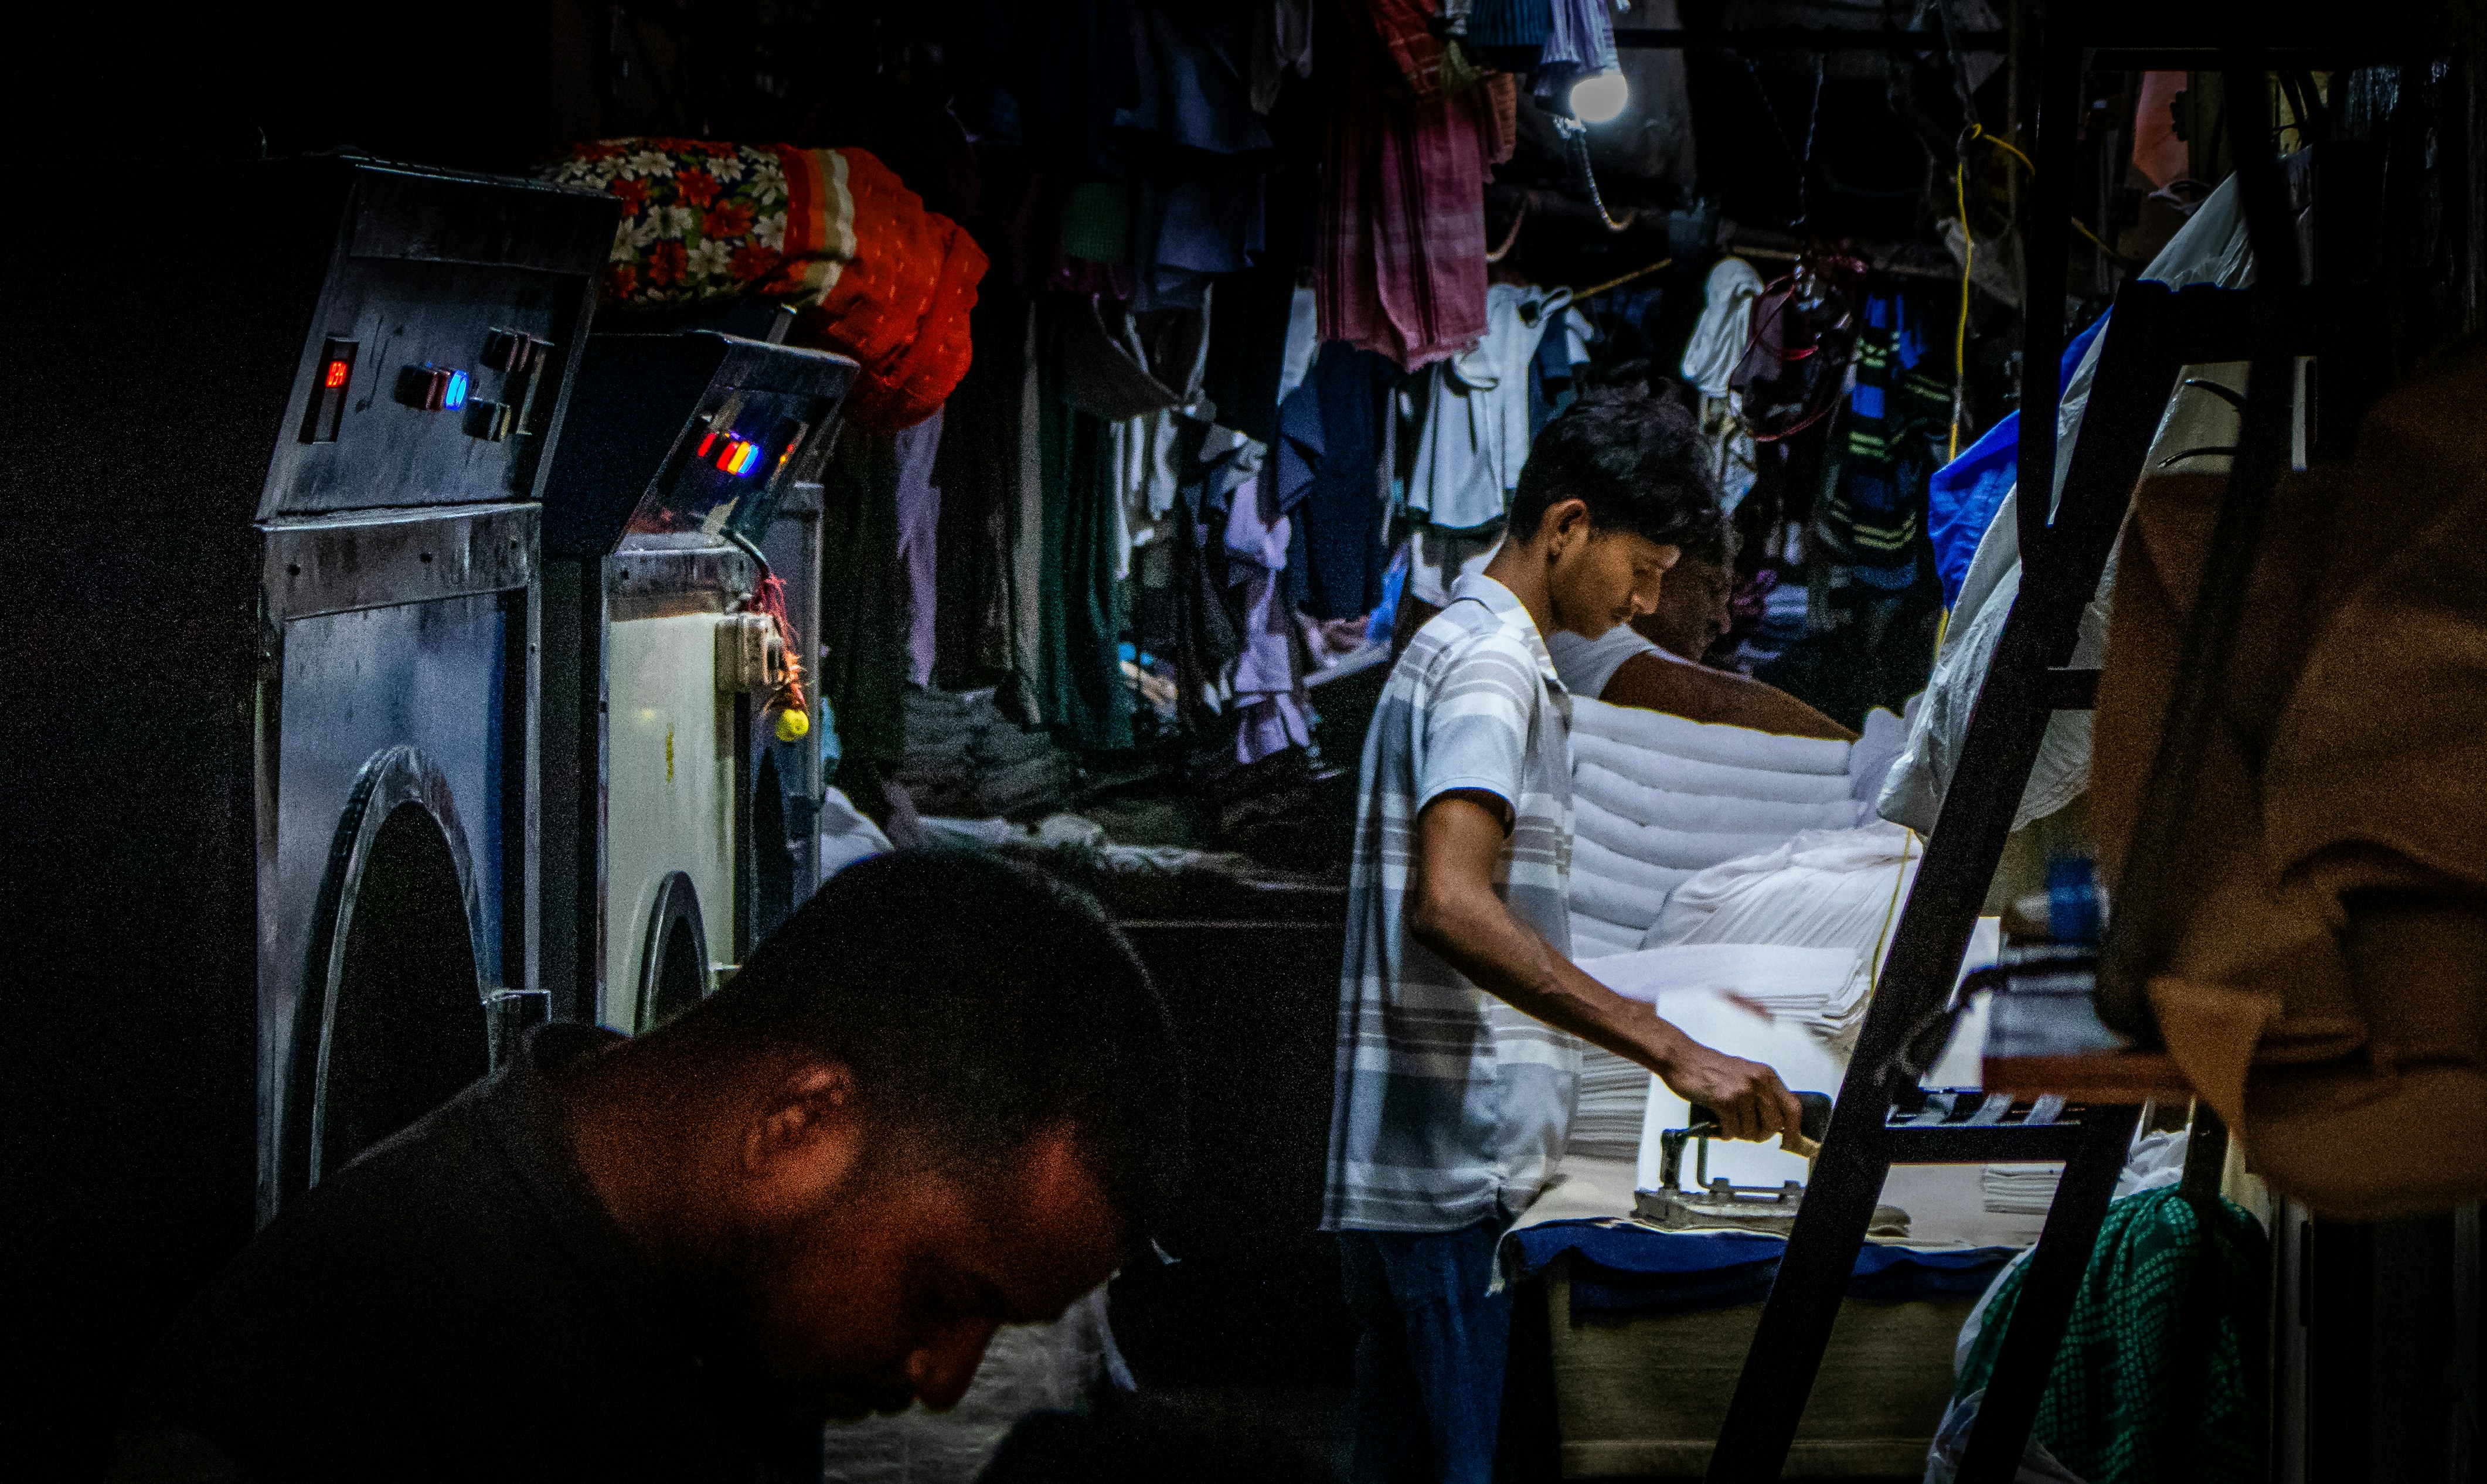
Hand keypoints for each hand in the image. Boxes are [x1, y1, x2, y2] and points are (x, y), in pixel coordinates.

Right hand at [1650, 1041, 1802, 1142]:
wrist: (1681, 1058)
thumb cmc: (1709, 1067)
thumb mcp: (1744, 1074)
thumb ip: (1761, 1094)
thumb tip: (1776, 1122)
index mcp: (1766, 1075)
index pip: (1792, 1107)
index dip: (1794, 1130)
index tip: (1790, 1142)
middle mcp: (1757, 1082)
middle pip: (1774, 1125)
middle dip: (1760, 1134)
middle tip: (1747, 1132)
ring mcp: (1741, 1091)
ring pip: (1751, 1131)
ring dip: (1739, 1133)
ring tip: (1728, 1123)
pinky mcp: (1724, 1100)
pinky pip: (1732, 1130)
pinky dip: (1725, 1133)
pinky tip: (1718, 1124)